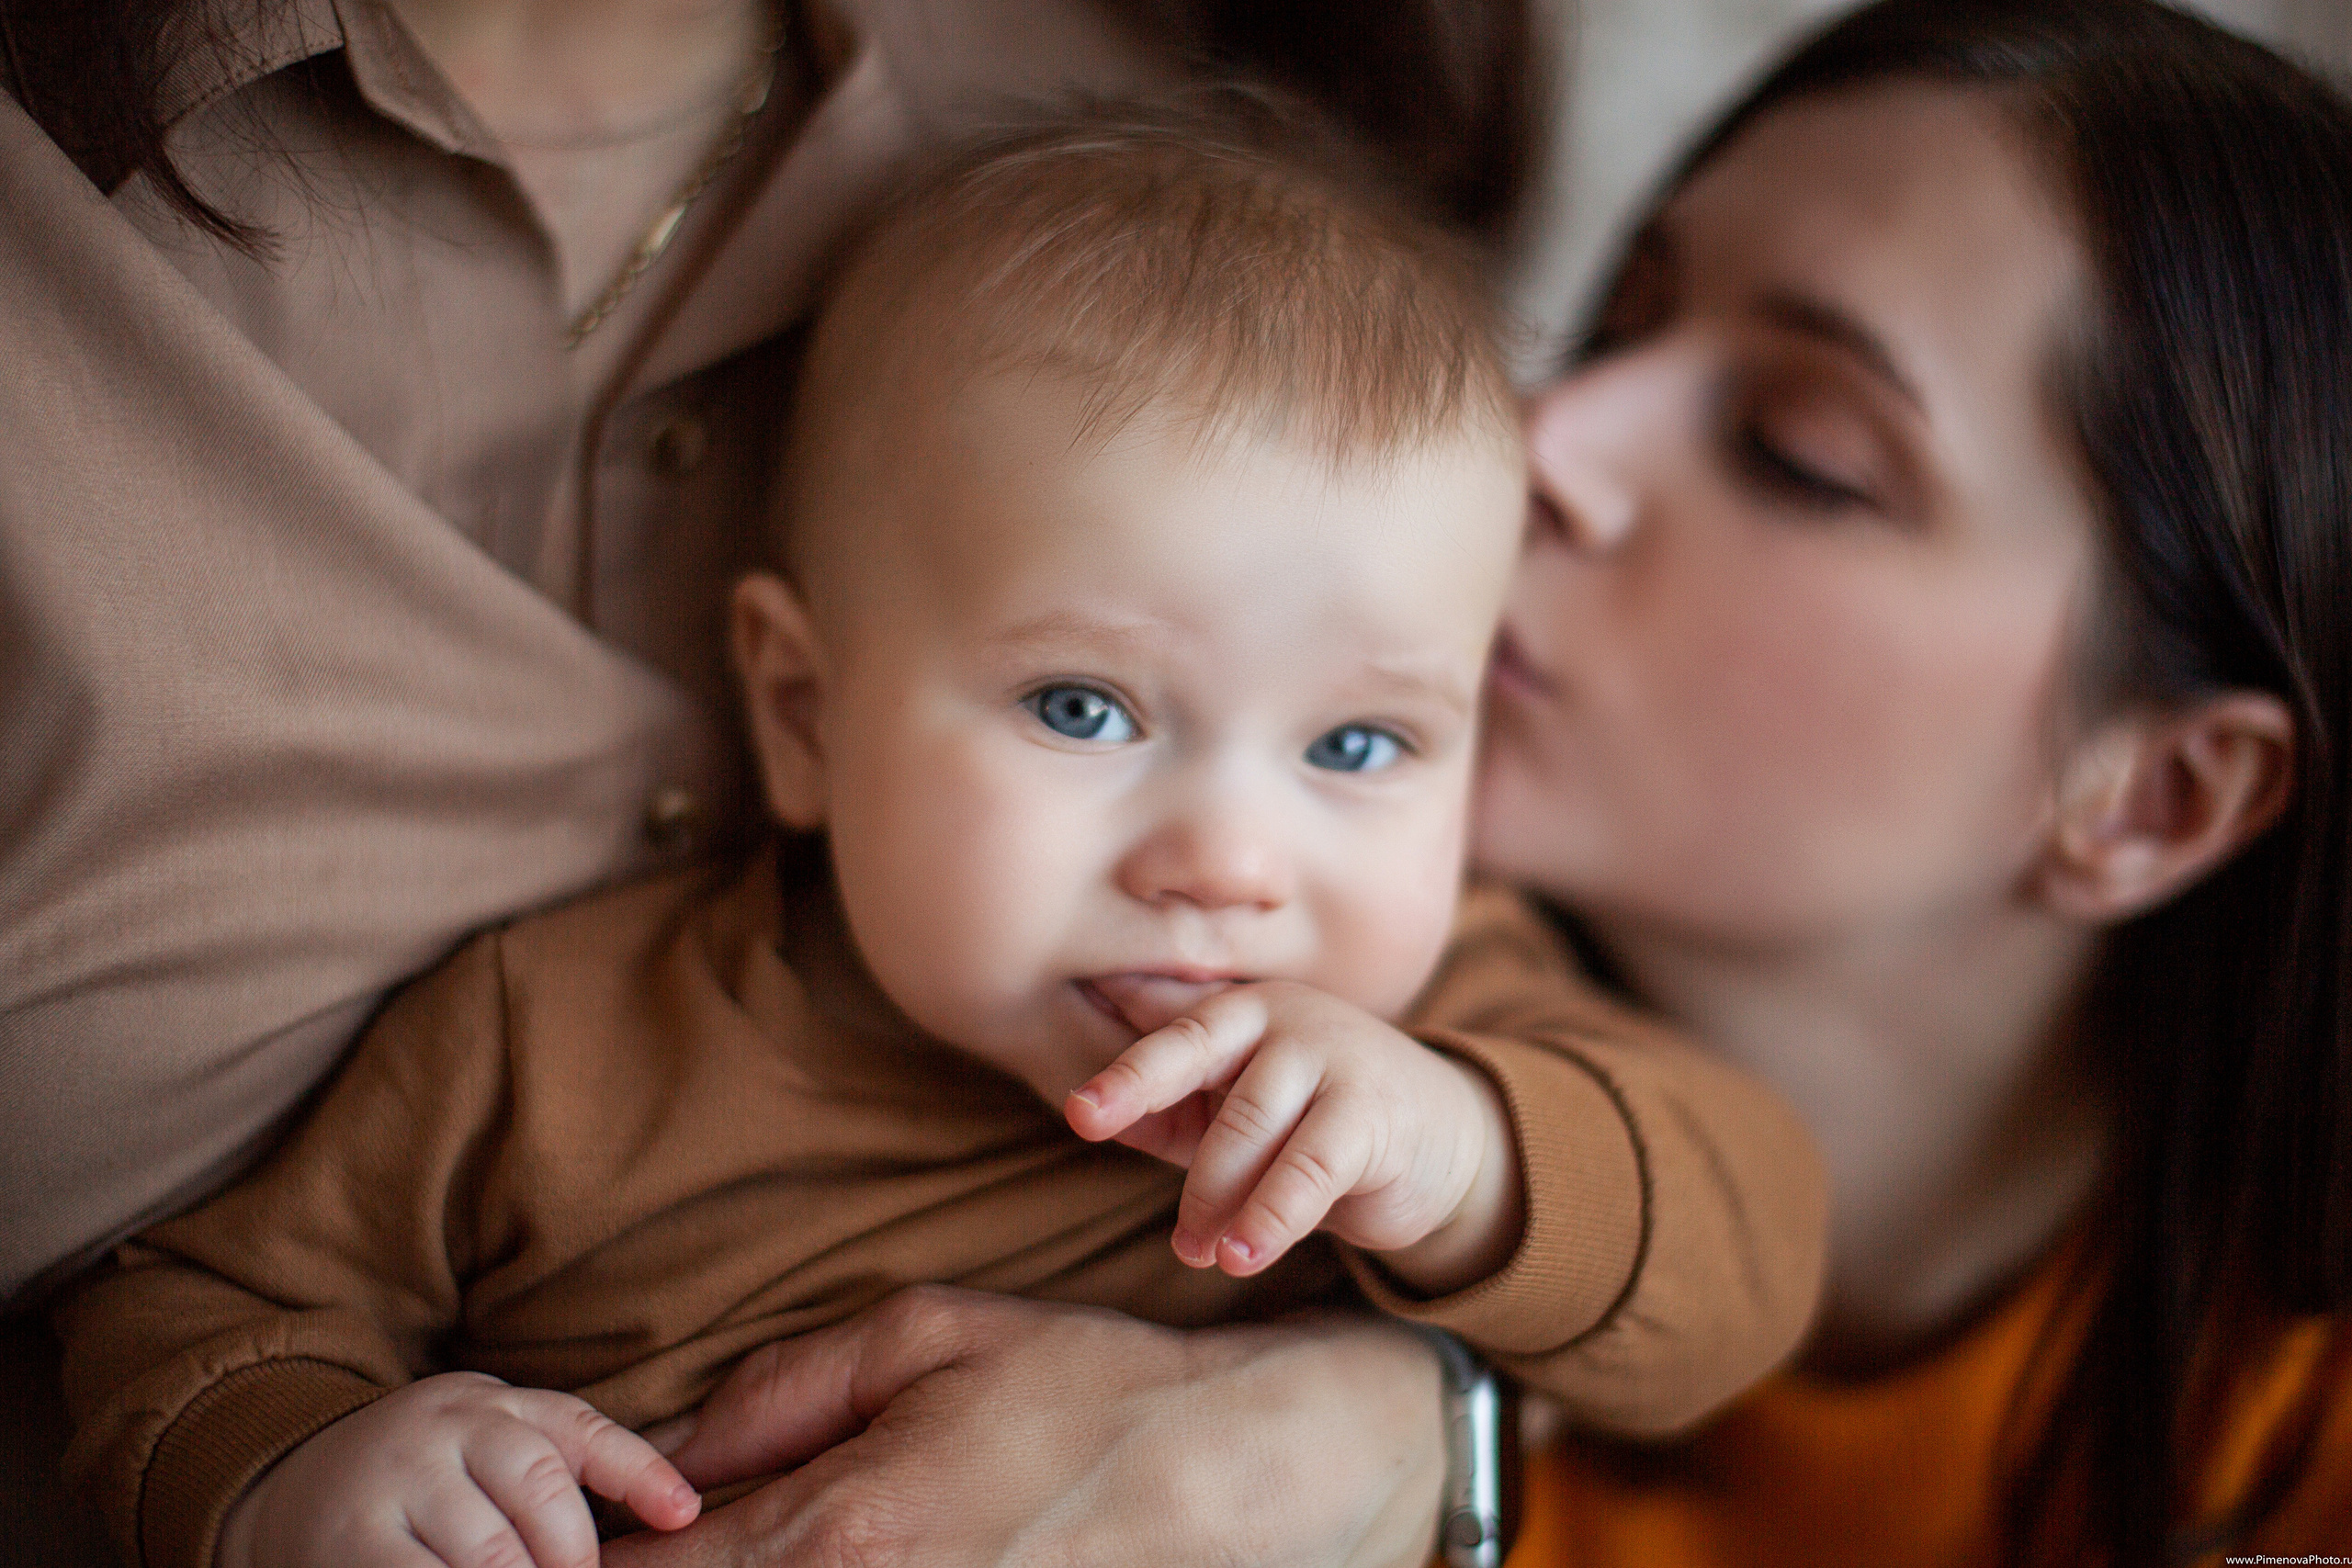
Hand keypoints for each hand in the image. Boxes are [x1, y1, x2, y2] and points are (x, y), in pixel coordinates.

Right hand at [216, 1371, 698, 1567]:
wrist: (294, 1481)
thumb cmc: (432, 1473)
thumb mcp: (497, 1445)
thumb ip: (572, 1466)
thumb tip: (680, 1511)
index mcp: (495, 1405)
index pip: (580, 1433)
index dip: (641, 1473)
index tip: (684, 1515)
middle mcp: (448, 1428)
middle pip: (541, 1494)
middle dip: (571, 1557)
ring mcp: (397, 1481)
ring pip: (490, 1553)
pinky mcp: (354, 1539)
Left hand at [606, 1286, 1447, 1567]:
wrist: (1240, 1471)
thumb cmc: (1085, 1387)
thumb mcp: (928, 1335)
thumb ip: (777, 1393)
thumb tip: (664, 1455)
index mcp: (842, 1530)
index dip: (579, 1564)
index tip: (553, 1538)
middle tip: (599, 1548)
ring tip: (719, 1549)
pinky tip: (806, 1560)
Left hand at [1064, 981, 1521, 1292]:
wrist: (1442, 1141)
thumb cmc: (1313, 1125)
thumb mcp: (1235, 1113)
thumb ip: (1170, 1110)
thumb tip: (1081, 1111)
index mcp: (1238, 1011)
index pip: (1162, 1026)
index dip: (1111, 1048)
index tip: (1062, 1078)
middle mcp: (1282, 1015)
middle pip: (1194, 1046)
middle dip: (1136, 1082)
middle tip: (1084, 1121)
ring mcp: (1333, 1055)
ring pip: (1246, 1121)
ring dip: (1209, 1195)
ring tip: (1192, 1252)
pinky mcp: (1374, 1111)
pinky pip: (1308, 1167)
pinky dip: (1269, 1217)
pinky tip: (1240, 1257)